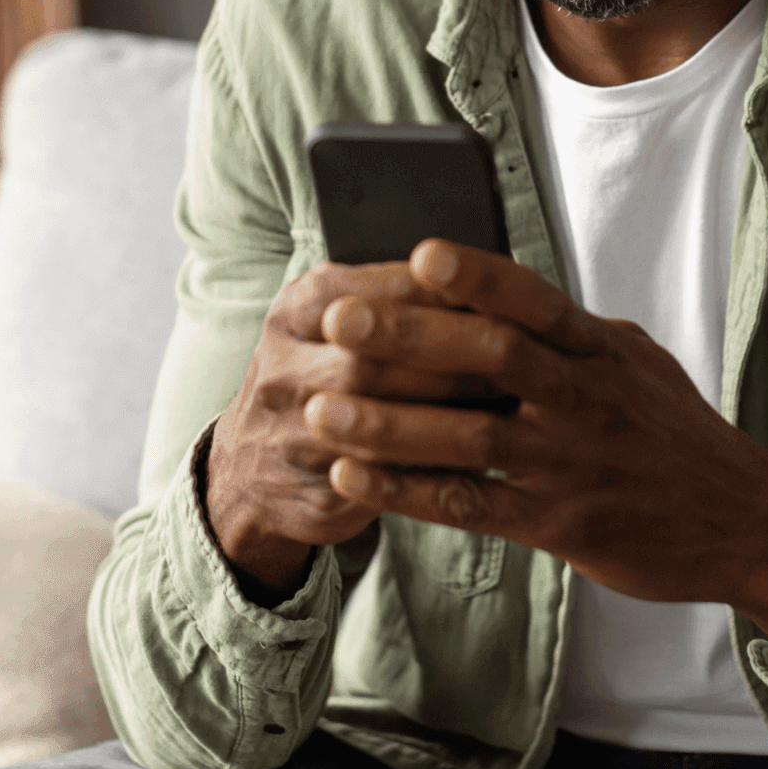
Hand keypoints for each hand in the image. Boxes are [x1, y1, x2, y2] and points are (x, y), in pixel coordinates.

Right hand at [204, 258, 503, 604]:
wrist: (251, 469)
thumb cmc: (322, 373)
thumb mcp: (337, 317)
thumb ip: (397, 298)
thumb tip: (487, 278)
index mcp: (300, 307)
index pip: (380, 291)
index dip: (444, 295)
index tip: (501, 296)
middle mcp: (284, 365)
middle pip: (375, 359)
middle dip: (451, 360)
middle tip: (516, 357)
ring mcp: (290, 433)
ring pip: (377, 425)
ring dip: (448, 416)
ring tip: (506, 404)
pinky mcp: (311, 491)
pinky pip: (380, 482)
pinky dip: (433, 471)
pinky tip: (479, 460)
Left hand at [303, 240, 767, 660]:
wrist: (745, 521)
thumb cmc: (677, 432)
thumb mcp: (636, 361)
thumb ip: (569, 330)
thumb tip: (499, 288)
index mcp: (602, 349)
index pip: (535, 299)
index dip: (477, 276)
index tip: (418, 253)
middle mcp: (586, 397)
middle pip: (492, 355)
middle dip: (411, 335)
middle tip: (340, 319)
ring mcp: (572, 462)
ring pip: (471, 436)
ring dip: (390, 424)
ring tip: (322, 409)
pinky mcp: (561, 524)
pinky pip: (473, 506)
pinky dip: (409, 493)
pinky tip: (354, 480)